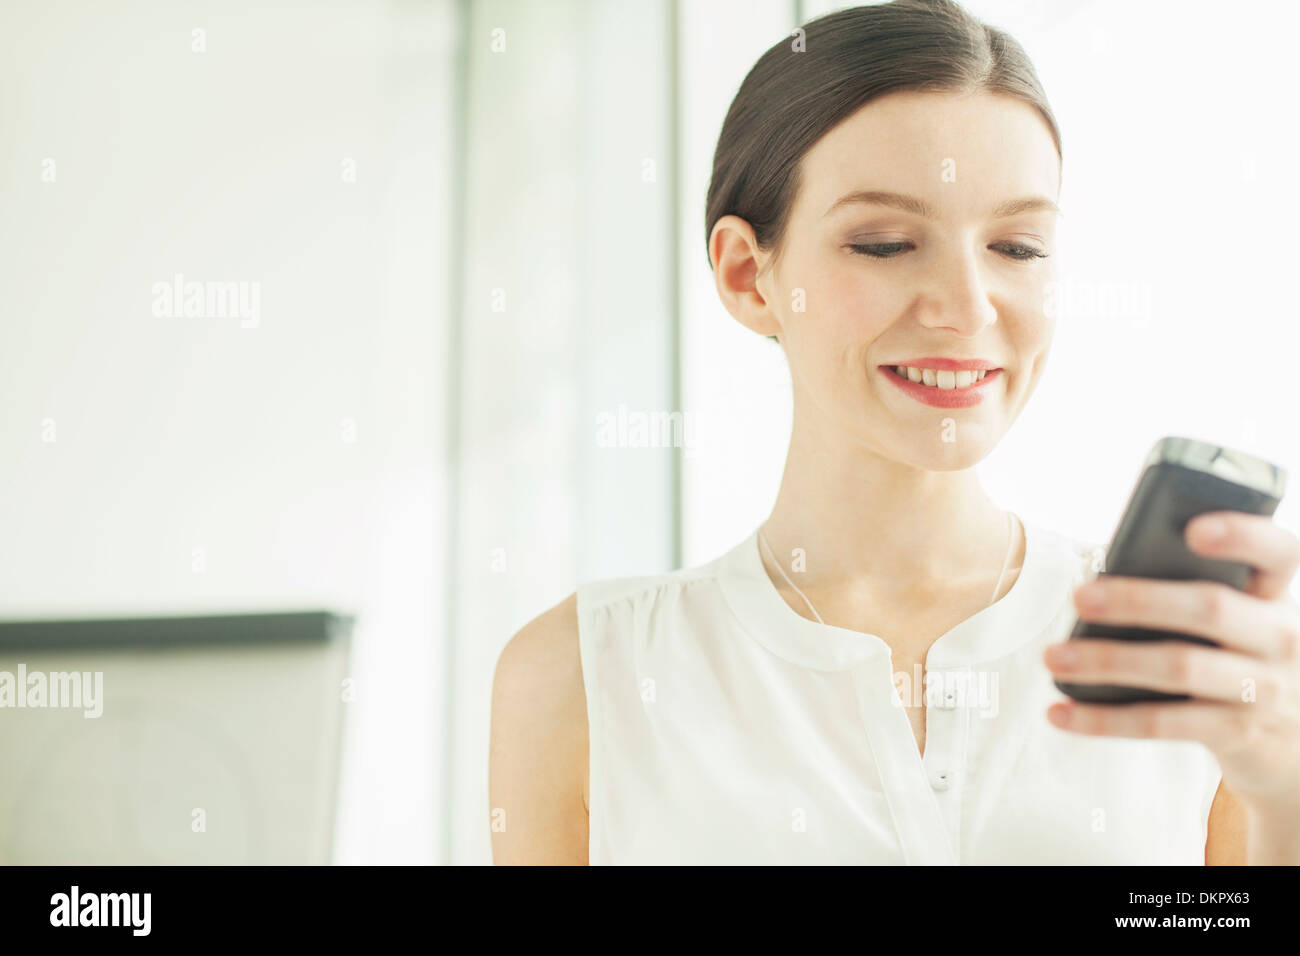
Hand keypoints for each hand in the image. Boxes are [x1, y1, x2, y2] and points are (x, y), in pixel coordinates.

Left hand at [1042, 511, 1299, 822]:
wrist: (1288, 744)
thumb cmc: (1239, 657)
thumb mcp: (1240, 620)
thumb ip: (1195, 593)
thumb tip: (1103, 582)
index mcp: (1275, 594)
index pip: (1277, 552)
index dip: (1242, 535)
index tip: (1192, 529)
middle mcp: (1281, 637)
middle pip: (1211, 608)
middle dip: (1139, 600)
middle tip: (1079, 597)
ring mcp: (1263, 689)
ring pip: (1179, 667)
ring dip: (1107, 661)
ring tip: (1053, 656)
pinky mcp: (1237, 732)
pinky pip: (1161, 723)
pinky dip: (1103, 719)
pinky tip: (1059, 713)